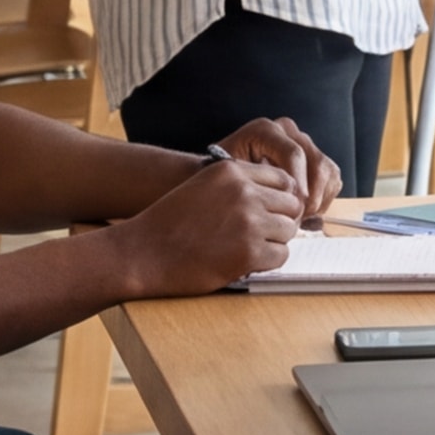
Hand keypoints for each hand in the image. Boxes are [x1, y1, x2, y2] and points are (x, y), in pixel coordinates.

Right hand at [112, 151, 308, 295]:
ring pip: (288, 231)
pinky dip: (267, 262)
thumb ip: (238, 186)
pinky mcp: (248, 252)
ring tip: (248, 248)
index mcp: (232, 171)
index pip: (283, 179)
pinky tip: (245, 262)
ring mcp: (248, 222)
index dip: (280, 199)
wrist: (142, 252)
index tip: (270, 213)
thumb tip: (281, 198)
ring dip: (273, 242)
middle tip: (260, 235)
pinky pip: (280, 256)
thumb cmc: (169, 223)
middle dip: (280, 221)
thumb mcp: (203, 187)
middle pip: (291, 205)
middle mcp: (244, 192)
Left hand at [214, 114, 343, 212]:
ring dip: (319, 199)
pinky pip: (332, 177)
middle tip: (298, 218)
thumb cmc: (224, 182)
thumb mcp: (228, 181)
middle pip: (316, 162)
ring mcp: (302, 142)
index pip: (294, 154)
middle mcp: (286, 131)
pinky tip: (306, 211)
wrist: (225, 180)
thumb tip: (271, 198)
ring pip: (328, 170)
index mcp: (265, 131)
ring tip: (301, 217)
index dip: (298, 185)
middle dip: (311, 196)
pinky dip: (324, 198)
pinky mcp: (314, 157)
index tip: (294, 208)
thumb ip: (248, 185)